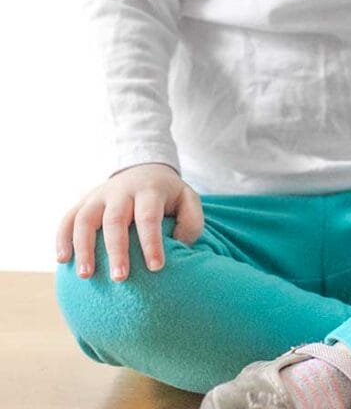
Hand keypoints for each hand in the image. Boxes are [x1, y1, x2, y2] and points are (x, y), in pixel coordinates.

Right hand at [55, 162, 204, 281]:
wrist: (145, 169)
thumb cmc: (168, 196)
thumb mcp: (187, 200)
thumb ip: (190, 222)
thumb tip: (178, 246)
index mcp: (150, 190)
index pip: (148, 216)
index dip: (151, 242)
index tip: (156, 267)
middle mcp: (122, 190)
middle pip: (115, 218)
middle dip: (116, 249)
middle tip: (120, 278)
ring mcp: (100, 195)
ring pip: (86, 218)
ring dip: (83, 246)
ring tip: (85, 275)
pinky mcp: (84, 201)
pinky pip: (68, 217)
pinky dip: (62, 237)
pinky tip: (62, 260)